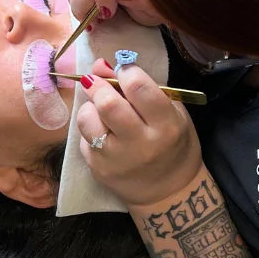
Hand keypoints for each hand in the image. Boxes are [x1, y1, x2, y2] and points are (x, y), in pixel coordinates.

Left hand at [76, 59, 203, 205]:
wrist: (168, 192)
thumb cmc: (174, 145)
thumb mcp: (171, 112)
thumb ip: (142, 87)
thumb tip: (102, 64)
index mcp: (166, 125)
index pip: (139, 88)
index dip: (125, 71)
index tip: (123, 71)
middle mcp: (141, 144)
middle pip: (108, 104)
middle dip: (98, 85)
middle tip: (96, 81)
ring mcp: (117, 159)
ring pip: (88, 120)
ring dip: (89, 107)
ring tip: (98, 107)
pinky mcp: (99, 169)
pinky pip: (84, 138)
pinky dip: (89, 128)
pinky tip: (102, 130)